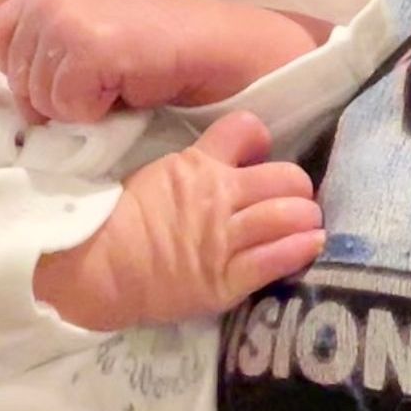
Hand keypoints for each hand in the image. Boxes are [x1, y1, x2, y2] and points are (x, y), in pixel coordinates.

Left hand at [0, 0, 195, 121]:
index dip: (23, 72)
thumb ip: (35, 57)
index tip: (64, 71)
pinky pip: (68, 108)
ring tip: (111, 82)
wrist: (196, 47)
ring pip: (40, 101)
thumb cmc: (137, 55)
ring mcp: (66, 21)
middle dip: (53, 97)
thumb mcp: (72, 43)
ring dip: (77, 107)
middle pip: (15, 81)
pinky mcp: (88, 47)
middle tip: (98, 79)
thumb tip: (4, 106)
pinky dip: (96, 112)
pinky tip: (121, 88)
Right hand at [33, 110, 322, 328]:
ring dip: (306, 218)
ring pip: (289, 216)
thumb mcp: (159, 173)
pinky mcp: (225, 280)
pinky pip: (276, 260)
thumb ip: (197, 166)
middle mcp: (220, 196)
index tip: (260, 156)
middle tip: (294, 199)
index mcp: (199, 165)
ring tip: (308, 223)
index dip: (260, 141)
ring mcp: (225, 239)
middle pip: (285, 177)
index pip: (248, 129)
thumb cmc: (122, 219)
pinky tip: (312, 245)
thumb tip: (224, 160)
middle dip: (296, 186)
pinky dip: (300, 249)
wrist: (98, 266)